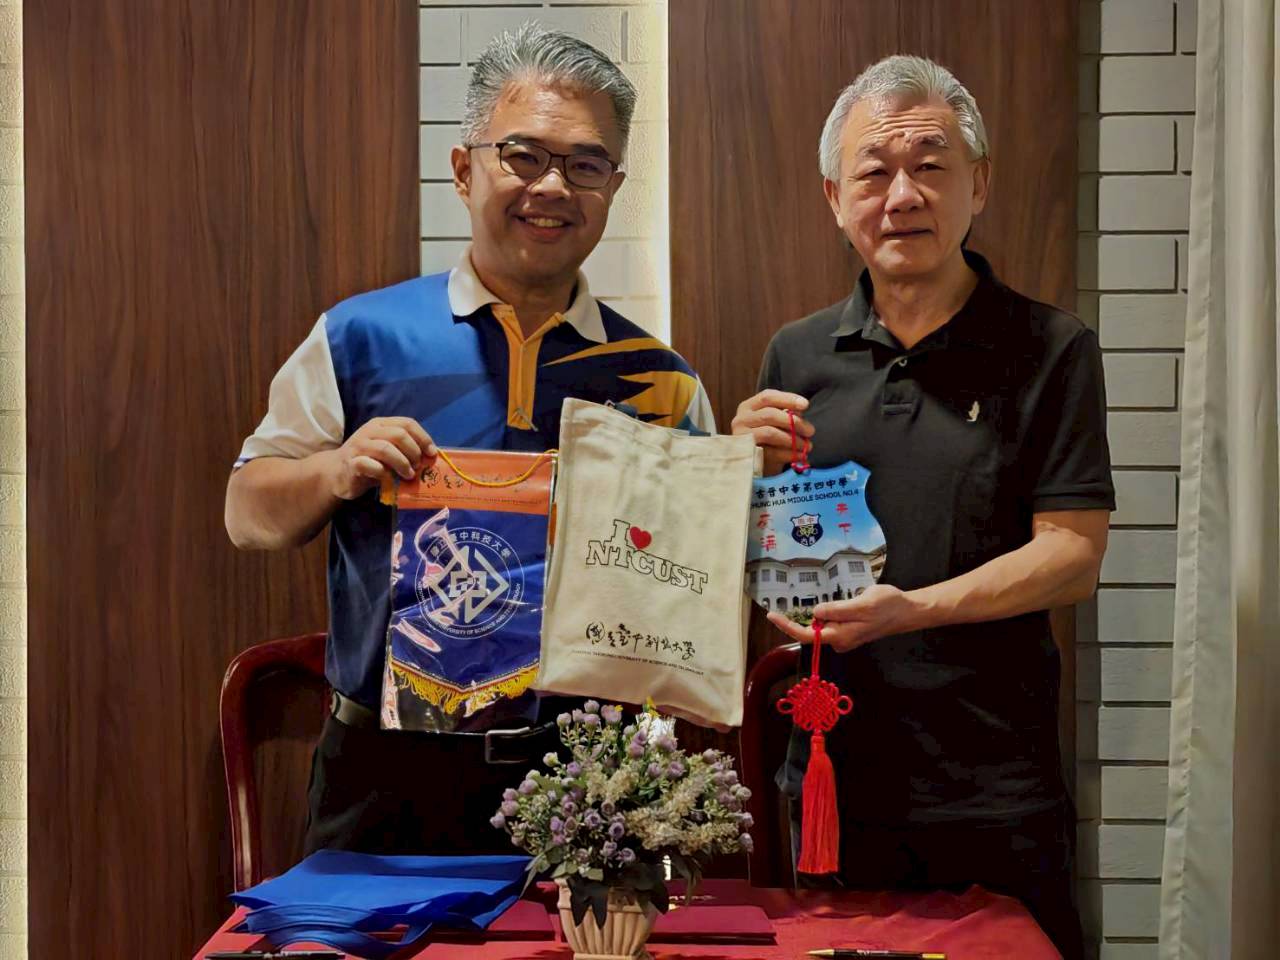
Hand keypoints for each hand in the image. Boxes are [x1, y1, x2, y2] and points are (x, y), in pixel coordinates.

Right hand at [326, 416, 437, 500]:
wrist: (336, 473)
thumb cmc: (369, 462)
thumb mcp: (388, 451)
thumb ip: (405, 450)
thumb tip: (430, 457)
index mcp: (381, 424)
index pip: (407, 423)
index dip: (423, 438)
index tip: (431, 453)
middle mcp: (369, 431)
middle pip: (399, 435)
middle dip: (414, 451)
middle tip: (418, 466)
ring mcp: (359, 446)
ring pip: (386, 449)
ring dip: (402, 463)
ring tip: (408, 475)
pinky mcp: (351, 463)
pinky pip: (371, 465)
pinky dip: (384, 473)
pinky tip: (388, 479)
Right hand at [730, 389, 813, 475]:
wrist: (755, 465)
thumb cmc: (768, 440)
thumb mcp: (775, 423)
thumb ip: (786, 414)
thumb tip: (800, 411)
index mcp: (748, 407)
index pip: (767, 397)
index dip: (787, 399)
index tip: (806, 405)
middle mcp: (741, 420)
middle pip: (770, 415)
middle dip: (794, 422)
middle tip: (810, 431)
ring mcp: (742, 438)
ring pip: (770, 433)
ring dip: (792, 439)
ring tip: (807, 445)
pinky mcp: (747, 455)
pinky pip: (771, 452)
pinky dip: (789, 454)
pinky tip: (800, 456)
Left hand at [766, 585, 920, 652]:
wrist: (907, 611)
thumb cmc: (887, 606)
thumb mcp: (862, 604)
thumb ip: (837, 610)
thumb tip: (815, 614)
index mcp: (841, 636)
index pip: (807, 635)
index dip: (787, 626)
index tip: (772, 615)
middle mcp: (840, 640)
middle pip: (813, 629)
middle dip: (812, 613)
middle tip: (831, 599)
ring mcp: (844, 636)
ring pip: (823, 623)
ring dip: (825, 611)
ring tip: (850, 600)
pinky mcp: (849, 630)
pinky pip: (832, 621)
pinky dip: (831, 611)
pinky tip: (848, 602)